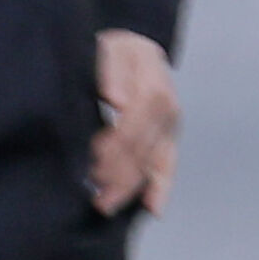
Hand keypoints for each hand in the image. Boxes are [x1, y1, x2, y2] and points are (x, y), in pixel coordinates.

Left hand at [92, 28, 178, 214]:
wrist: (129, 50)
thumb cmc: (110, 52)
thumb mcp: (105, 50)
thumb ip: (110, 72)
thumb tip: (119, 101)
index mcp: (151, 83)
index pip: (134, 120)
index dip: (114, 142)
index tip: (92, 157)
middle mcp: (166, 107)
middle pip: (143, 146)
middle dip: (117, 170)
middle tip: (90, 187)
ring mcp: (168, 126)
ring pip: (152, 161)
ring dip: (129, 185)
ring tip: (105, 203)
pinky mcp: (166, 140)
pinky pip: (167, 166)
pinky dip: (160, 188)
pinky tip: (153, 208)